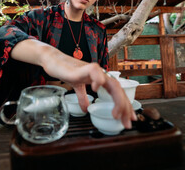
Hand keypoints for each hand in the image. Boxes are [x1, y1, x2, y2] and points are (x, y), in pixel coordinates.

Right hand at [11, 40, 135, 127]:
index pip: (118, 93)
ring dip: (117, 99)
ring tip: (116, 114)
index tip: (130, 120)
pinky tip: (96, 89)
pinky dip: (98, 80)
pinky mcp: (84, 68)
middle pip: (119, 90)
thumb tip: (86, 110)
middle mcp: (101, 75)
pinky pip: (95, 72)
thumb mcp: (77, 88)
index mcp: (101, 79)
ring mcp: (94, 71)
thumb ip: (83, 98)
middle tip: (126, 123)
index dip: (126, 106)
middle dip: (125, 107)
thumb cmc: (67, 72)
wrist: (54, 62)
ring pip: (112, 83)